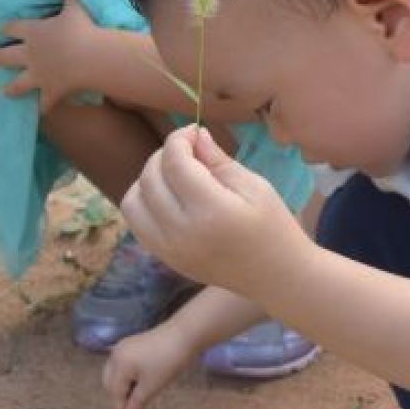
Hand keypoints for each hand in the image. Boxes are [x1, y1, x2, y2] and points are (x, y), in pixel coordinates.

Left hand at [0, 0, 97, 112]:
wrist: (89, 57)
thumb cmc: (81, 30)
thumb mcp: (75, 9)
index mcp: (32, 32)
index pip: (10, 28)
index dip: (4, 29)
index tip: (1, 30)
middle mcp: (29, 55)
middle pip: (4, 57)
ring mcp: (37, 75)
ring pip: (16, 84)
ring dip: (10, 88)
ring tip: (5, 91)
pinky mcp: (49, 91)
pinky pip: (43, 104)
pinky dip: (42, 108)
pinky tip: (40, 111)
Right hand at [102, 324, 196, 408]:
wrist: (184, 335)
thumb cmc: (167, 362)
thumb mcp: (151, 386)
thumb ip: (137, 403)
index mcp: (118, 364)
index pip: (115, 392)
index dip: (122, 407)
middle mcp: (115, 354)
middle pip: (110, 381)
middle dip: (119, 394)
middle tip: (135, 406)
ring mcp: (123, 346)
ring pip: (116, 372)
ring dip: (123, 384)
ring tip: (139, 394)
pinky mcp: (132, 342)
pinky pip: (123, 362)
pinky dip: (128, 374)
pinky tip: (141, 379)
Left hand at [121, 126, 307, 295]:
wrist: (276, 276)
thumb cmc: (273, 226)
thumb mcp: (254, 186)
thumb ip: (218, 161)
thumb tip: (195, 135)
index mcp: (211, 212)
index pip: (175, 163)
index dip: (179, 139)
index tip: (193, 132)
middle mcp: (182, 233)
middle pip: (150, 179)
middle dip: (164, 155)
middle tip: (187, 150)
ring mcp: (169, 250)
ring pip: (133, 202)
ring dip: (147, 179)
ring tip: (174, 173)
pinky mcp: (165, 259)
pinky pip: (137, 224)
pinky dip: (144, 203)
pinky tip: (168, 196)